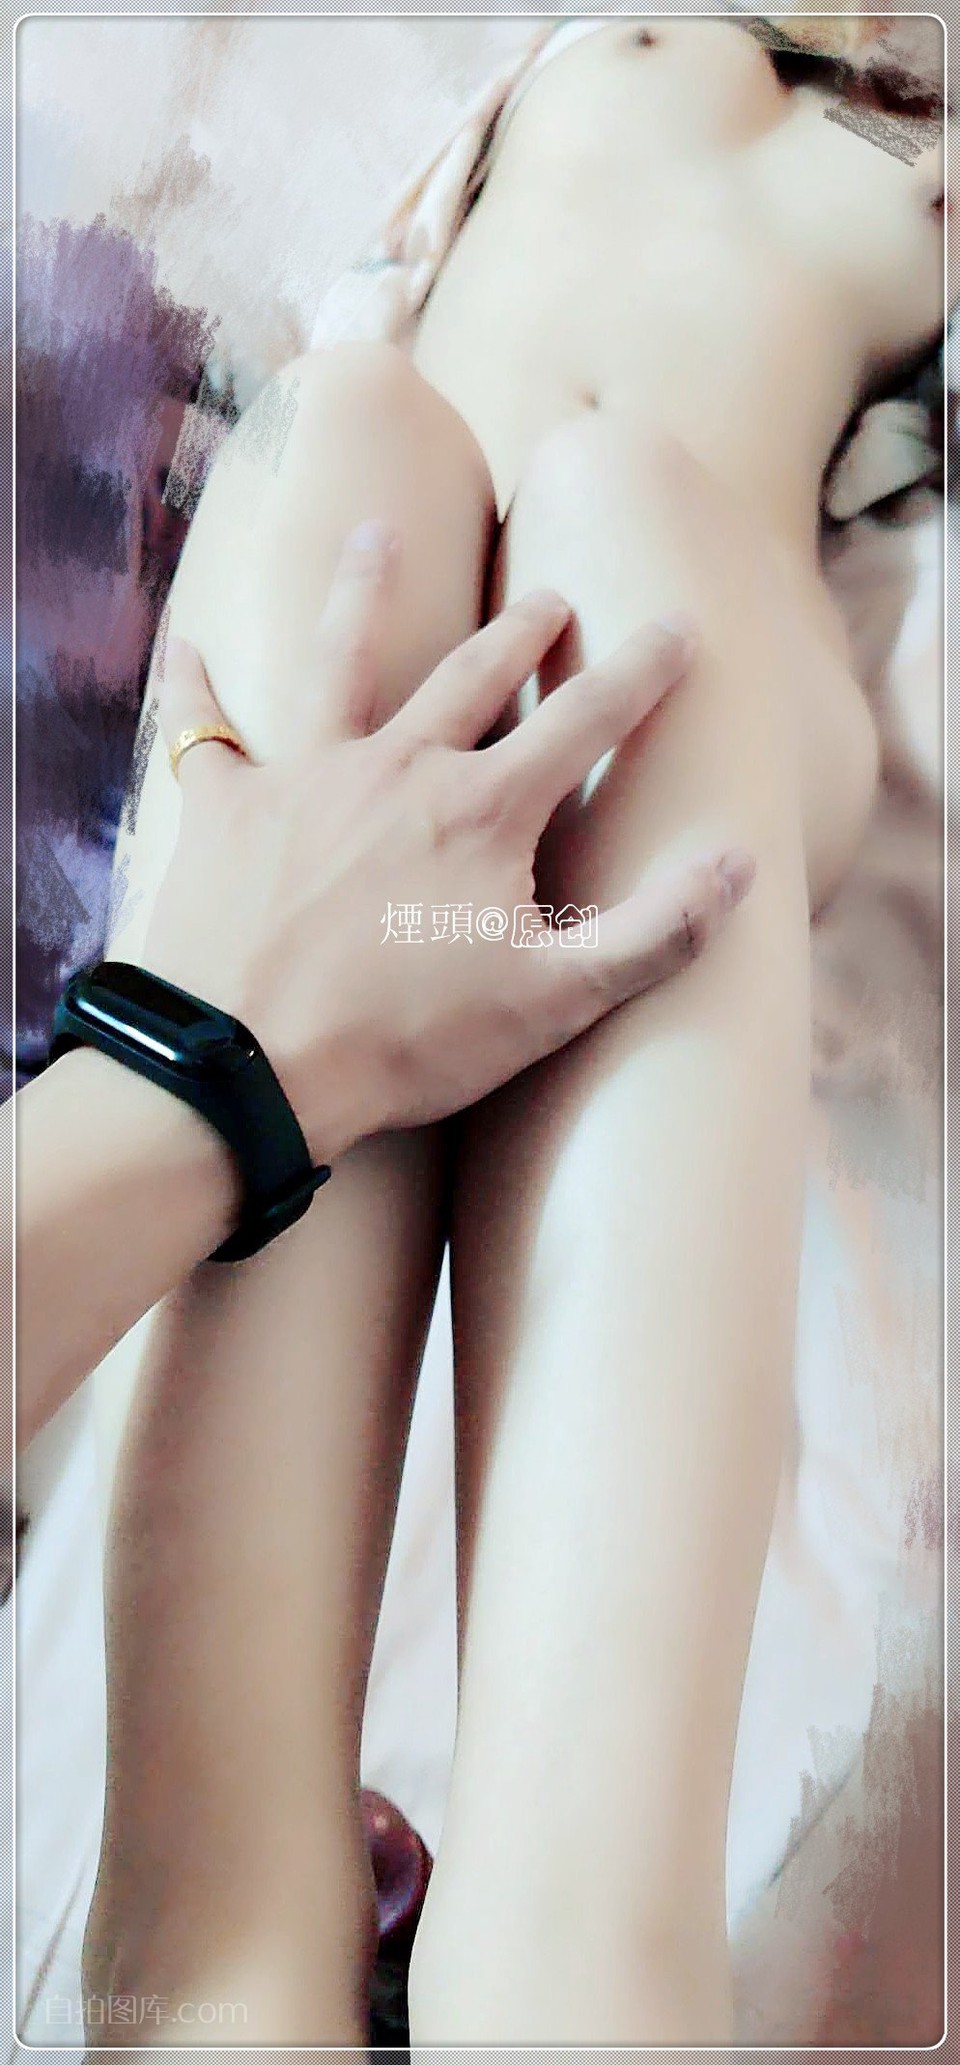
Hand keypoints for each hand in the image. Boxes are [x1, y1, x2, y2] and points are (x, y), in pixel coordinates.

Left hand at [143, 522, 754, 1159]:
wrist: (247, 1069)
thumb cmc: (404, 1042)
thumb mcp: (554, 1002)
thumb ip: (656, 932)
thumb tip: (739, 864)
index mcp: (483, 809)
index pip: (585, 720)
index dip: (642, 673)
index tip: (679, 626)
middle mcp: (397, 768)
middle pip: (472, 675)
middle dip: (522, 632)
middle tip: (549, 598)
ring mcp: (305, 778)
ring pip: (340, 660)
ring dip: (363, 593)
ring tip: (376, 535)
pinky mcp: (225, 810)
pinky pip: (203, 729)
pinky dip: (193, 686)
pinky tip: (187, 644)